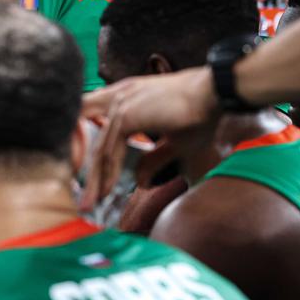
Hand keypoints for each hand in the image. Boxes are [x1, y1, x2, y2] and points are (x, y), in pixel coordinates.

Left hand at [79, 67, 218, 209]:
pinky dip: (109, 174)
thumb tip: (139, 182)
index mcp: (126, 97)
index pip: (98, 128)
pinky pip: (111, 151)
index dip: (94, 156)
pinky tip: (106, 191)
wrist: (216, 95)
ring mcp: (120, 105)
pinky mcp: (126, 115)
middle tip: (84, 200)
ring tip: (88, 204)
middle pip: (94, 141)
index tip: (94, 182)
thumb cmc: (202, 114)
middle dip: (88, 173)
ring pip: (100, 150)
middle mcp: (118, 98)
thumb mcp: (173, 143)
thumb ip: (152, 160)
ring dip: (94, 180)